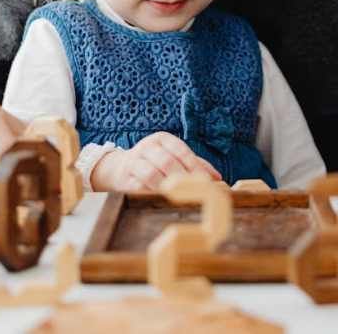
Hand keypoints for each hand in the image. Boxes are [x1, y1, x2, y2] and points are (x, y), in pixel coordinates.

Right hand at [91, 132, 221, 191]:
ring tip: (178, 196)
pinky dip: (152, 193)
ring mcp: (133, 161)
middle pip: (167, 162)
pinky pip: (138, 187)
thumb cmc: (156, 162)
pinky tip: (161, 199)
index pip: (181, 151)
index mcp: (162, 138)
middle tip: (194, 192)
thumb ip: (196, 164)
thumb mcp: (174, 157)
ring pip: (151, 174)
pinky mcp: (123, 177)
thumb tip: (217, 178)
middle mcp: (147, 147)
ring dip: (166, 187)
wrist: (120, 167)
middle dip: (182, 178)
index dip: (194, 166)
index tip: (206, 181)